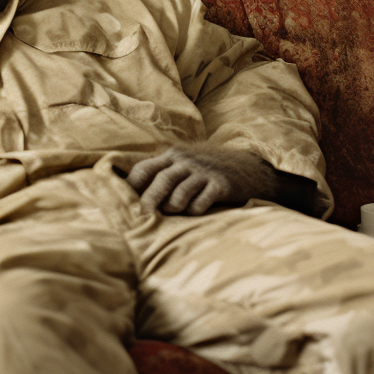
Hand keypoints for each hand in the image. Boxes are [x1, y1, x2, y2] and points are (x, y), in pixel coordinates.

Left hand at [126, 144, 281, 214]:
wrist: (250, 168)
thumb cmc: (208, 171)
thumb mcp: (184, 165)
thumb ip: (162, 173)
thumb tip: (132, 195)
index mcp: (172, 155)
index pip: (143, 169)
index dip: (131, 187)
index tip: (124, 204)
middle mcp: (186, 161)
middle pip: (160, 182)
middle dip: (148, 202)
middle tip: (142, 219)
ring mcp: (204, 171)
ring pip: (179, 194)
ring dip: (173, 208)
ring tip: (174, 213)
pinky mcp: (221, 184)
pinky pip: (200, 203)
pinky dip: (195, 211)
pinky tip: (197, 212)